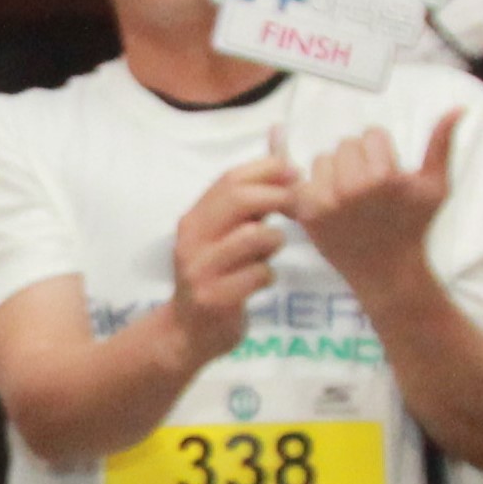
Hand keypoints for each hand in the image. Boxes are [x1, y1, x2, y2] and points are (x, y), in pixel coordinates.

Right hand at [165, 140, 297, 360]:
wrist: (187, 333)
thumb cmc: (215, 277)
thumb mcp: (223, 235)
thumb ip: (250, 199)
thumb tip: (280, 150)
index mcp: (194, 219)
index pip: (230, 178)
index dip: (268, 170)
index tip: (295, 174)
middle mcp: (191, 239)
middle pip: (238, 199)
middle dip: (276, 197)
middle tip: (295, 207)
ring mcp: (200, 270)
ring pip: (252, 236)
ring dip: (273, 240)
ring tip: (270, 251)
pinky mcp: (214, 298)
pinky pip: (259, 274)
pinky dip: (268, 275)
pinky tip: (261, 281)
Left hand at [293, 111, 463, 299]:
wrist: (387, 271)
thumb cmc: (413, 226)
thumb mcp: (435, 187)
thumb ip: (441, 144)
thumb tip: (457, 108)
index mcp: (383, 176)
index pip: (371, 134)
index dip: (381, 151)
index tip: (387, 172)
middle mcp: (351, 187)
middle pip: (345, 144)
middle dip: (357, 160)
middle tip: (368, 185)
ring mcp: (326, 202)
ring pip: (322, 160)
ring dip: (334, 172)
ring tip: (350, 194)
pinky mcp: (307, 215)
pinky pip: (300, 181)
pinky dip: (312, 187)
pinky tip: (326, 198)